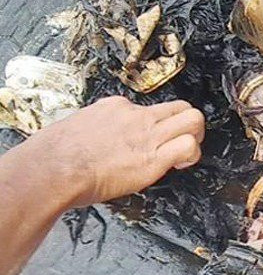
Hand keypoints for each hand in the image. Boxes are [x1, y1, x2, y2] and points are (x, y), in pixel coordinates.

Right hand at [29, 96, 204, 207]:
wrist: (53, 168)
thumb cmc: (53, 155)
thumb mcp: (74, 127)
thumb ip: (92, 129)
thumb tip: (91, 140)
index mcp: (114, 107)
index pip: (148, 108)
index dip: (153, 126)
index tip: (147, 141)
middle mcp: (135, 116)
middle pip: (180, 106)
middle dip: (187, 123)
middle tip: (182, 140)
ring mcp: (147, 134)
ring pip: (193, 119)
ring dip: (196, 136)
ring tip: (187, 153)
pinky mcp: (153, 157)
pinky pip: (189, 146)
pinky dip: (192, 155)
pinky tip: (180, 165)